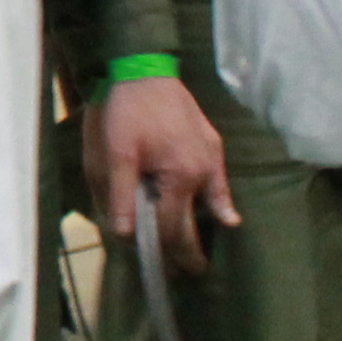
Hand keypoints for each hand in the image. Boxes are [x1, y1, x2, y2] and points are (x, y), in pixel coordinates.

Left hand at [84, 76, 236, 275]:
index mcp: (178, 177)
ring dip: (194, 225)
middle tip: (181, 272)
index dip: (157, 250)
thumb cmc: (124, 111)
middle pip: (190, 223)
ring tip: (190, 254)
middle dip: (183, 250)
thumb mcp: (113, 154)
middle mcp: (202, 173)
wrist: (141, 68)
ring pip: (203, 204)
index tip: (153, 269)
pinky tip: (228, 219)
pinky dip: (220, 201)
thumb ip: (120, 195)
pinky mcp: (211, 144)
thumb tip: (124, 235)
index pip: (169, 228)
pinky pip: (217, 182)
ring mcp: (210, 158)